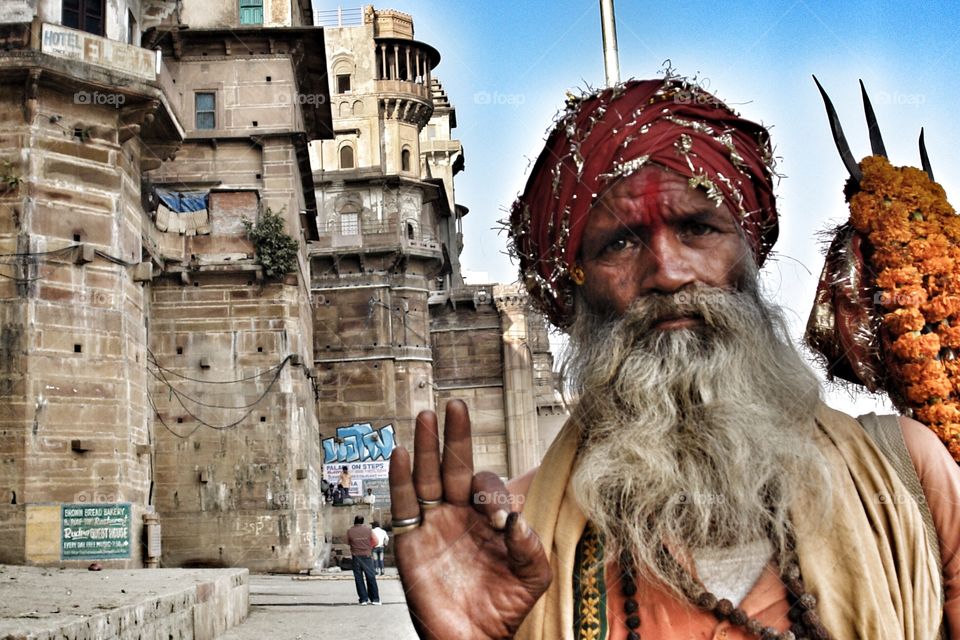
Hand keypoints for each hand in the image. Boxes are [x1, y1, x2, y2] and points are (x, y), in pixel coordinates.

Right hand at [389, 400, 551, 638]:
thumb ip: (531, 546)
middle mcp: (460, 514)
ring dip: (427, 446)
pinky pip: (403, 506)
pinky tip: (402, 454)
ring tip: (426, 416)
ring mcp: (434, 525)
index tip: (496, 520)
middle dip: (456, 436)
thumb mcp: (532, 576)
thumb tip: (514, 520)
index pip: (488, 486)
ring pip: (428, 477)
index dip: (492, 493)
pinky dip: (400, 479)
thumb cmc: (504, 607)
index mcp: (489, 517)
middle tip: (457, 405)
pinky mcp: (411, 542)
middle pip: (455, 466)